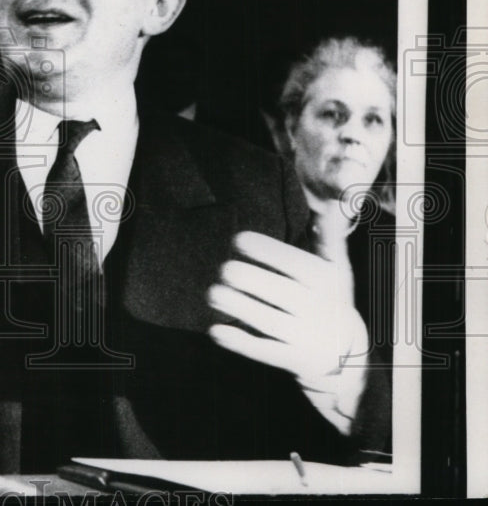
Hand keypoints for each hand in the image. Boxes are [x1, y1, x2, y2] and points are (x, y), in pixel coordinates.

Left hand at [207, 231, 368, 430]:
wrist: (349, 357)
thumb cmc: (330, 300)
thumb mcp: (336, 270)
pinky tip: (215, 330)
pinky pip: (263, 351)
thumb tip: (332, 201)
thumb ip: (329, 238)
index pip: (292, 262)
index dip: (263, 249)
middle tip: (224, 270)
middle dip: (244, 278)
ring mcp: (307, 337)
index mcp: (326, 281)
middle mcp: (318, 309)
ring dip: (234, 305)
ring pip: (264, 319)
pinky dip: (238, 342)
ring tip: (213, 294)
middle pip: (274, 290)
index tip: (238, 240)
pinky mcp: (295, 361)